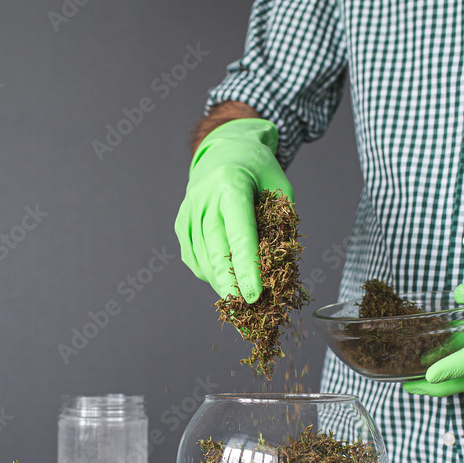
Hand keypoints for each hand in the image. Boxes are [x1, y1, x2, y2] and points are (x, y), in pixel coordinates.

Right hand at [174, 118, 291, 302]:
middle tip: (245, 313)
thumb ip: (282, 220)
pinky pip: (195, 258)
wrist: (224, 148)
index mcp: (230, 185)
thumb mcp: (279, 184)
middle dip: (231, 286)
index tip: (256, 295)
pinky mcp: (181, 224)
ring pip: (203, 260)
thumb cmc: (257, 168)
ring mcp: (188, 213)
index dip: (247, 268)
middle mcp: (203, 200)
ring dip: (222, 284)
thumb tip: (279, 264)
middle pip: (215, 252)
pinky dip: (210, 273)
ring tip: (241, 301)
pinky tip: (226, 279)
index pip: (239, 234)